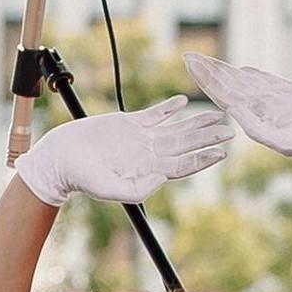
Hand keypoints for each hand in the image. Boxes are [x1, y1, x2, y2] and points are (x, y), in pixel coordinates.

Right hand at [9, 96, 229, 210]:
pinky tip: (182, 102)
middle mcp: (148, 154)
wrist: (61, 159)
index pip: (183, 165)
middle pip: (185, 145)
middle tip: (230, 130)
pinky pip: (153, 114)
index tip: (222, 151)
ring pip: (175, 128)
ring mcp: (140, 138)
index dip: (203, 158)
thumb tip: (162, 178)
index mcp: (148, 171)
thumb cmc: (81, 178)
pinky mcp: (128, 123)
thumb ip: (136, 188)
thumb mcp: (108, 188)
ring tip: (215, 115)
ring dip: (195, 122)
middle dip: (207, 138)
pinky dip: (168, 108)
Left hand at [185, 56, 291, 207]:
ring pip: (244, 81)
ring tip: (207, 60)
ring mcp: (273, 99)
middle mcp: (258, 107)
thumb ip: (256, 127)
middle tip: (188, 55)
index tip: (189, 65)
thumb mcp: (280, 140)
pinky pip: (266, 81)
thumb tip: (232, 109)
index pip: (222, 94)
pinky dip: (252, 74)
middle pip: (227, 84)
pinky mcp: (289, 93)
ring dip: (225, 70)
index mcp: (251, 117)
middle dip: (209, 70)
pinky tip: (239, 70)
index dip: (205, 79)